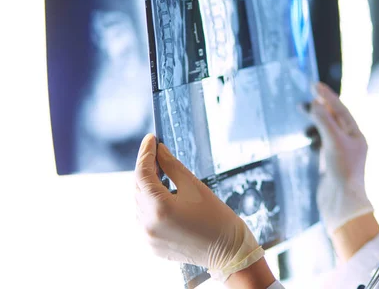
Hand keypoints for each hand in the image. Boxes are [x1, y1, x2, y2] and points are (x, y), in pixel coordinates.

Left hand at [134, 134, 264, 281]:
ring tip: (163, 175)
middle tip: (158, 153)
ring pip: (140, 203)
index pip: (142, 173)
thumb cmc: (216, 217)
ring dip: (148, 187)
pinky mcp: (152, 245)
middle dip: (147, 169)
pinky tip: (165, 197)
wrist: (228, 251)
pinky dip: (151, 205)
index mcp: (158, 208)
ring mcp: (148, 237)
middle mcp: (147, 225)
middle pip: (138, 188)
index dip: (145, 153)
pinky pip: (145, 219)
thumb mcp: (194, 186)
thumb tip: (159, 150)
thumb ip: (172, 166)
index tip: (151, 138)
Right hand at [305, 83, 373, 234]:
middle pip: (333, 119)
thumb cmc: (343, 171)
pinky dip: (314, 136)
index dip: (327, 96)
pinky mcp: (331, 163)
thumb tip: (315, 103)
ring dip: (315, 122)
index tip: (314, 85)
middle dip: (319, 108)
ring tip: (303, 119)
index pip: (341, 109)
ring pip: (326, 130)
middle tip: (303, 100)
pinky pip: (321, 143)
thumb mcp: (333, 141)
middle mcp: (350, 142)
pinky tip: (307, 136)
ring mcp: (340, 153)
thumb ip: (324, 121)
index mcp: (356, 135)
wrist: (341, 202)